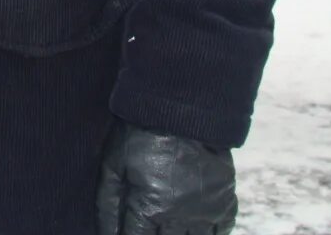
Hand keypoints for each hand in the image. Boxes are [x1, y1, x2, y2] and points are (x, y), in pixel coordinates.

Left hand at [97, 122, 236, 234]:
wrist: (179, 109)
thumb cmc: (139, 135)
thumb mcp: (113, 166)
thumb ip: (108, 205)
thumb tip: (105, 234)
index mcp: (150, 209)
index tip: (127, 229)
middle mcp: (181, 217)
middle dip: (155, 234)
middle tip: (149, 221)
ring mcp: (206, 210)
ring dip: (179, 234)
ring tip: (168, 222)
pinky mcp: (224, 199)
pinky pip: (222, 230)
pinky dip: (211, 233)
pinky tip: (196, 227)